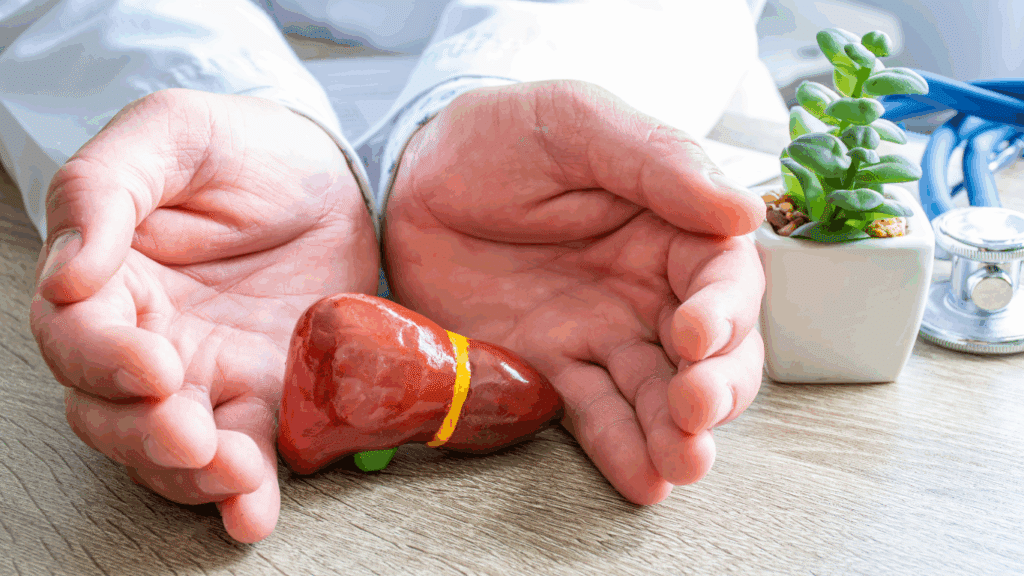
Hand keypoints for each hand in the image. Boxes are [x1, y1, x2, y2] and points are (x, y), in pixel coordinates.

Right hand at [29, 89, 378, 541]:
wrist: (326, 173)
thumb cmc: (238, 148)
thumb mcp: (169, 134)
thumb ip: (103, 188)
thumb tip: (68, 274)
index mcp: (108, 280)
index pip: (76, 336)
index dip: (104, 361)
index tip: (152, 365)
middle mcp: (148, 340)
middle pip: (111, 413)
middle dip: (145, 436)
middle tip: (190, 436)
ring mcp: (207, 376)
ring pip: (171, 451)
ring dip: (195, 476)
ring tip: (235, 477)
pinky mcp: (266, 396)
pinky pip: (248, 454)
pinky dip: (247, 493)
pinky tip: (253, 513)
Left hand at [384, 81, 764, 503]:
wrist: (412, 176)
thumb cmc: (503, 135)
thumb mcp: (578, 123)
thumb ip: (658, 161)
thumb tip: (744, 214)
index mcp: (671, 227)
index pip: (724, 278)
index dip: (724, 312)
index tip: (697, 333)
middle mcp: (647, 290)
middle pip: (711, 352)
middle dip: (715, 387)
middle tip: (695, 409)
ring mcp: (600, 334)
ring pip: (658, 394)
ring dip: (678, 434)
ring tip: (681, 464)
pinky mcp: (549, 369)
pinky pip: (592, 415)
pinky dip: (620, 449)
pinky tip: (642, 480)